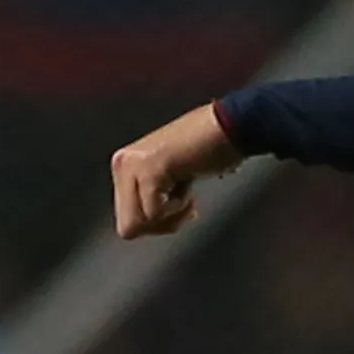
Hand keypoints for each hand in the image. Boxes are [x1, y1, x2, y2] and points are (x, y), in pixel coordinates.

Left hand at [111, 103, 240, 238]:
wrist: (232, 125)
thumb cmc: (211, 151)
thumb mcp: (171, 178)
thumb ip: (152, 198)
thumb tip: (145, 227)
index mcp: (124, 164)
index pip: (126, 221)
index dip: (157, 223)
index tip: (178, 201)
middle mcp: (121, 162)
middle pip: (128, 228)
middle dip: (161, 225)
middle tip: (185, 201)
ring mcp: (131, 165)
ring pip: (139, 224)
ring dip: (171, 215)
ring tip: (186, 186)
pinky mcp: (148, 169)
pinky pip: (155, 213)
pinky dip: (179, 206)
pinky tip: (189, 181)